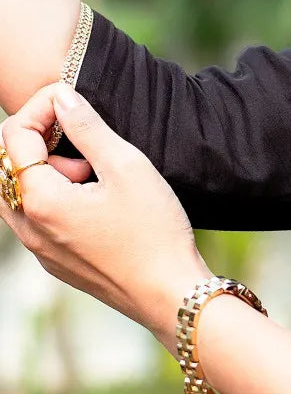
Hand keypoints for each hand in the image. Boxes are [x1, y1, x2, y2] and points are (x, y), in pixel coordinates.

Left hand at [0, 82, 209, 351]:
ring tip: (92, 177)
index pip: (14, 135)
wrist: (171, 296)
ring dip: (48, 173)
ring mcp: (41, 251)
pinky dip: (56, 199)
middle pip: (7, 166)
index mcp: (40, 201)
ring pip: (20, 195)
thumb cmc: (155, 234)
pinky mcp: (58, 264)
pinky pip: (37, 220)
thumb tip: (62, 97)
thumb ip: (88, 126)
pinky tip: (97, 204)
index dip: (41, 107)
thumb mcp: (127, 167)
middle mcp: (29, 229)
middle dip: (39, 141)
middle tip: (84, 145)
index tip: (73, 101)